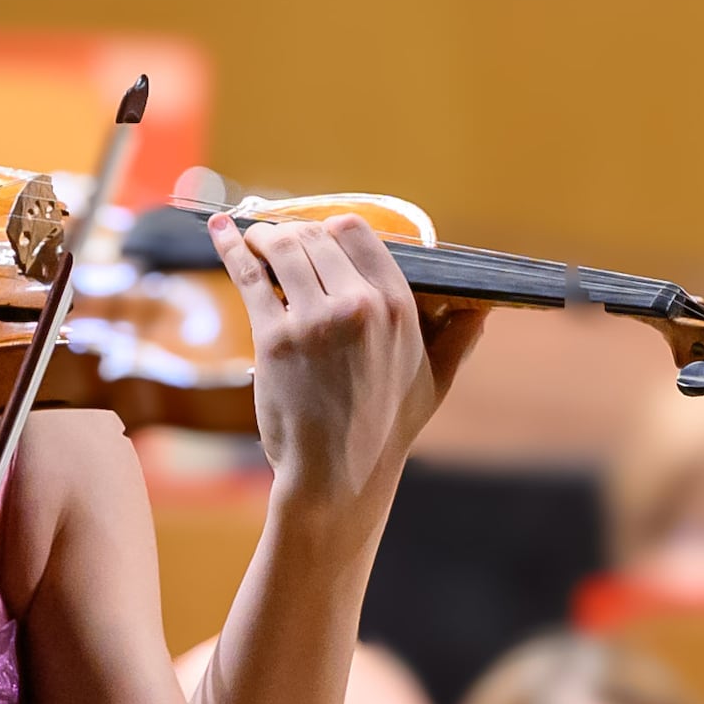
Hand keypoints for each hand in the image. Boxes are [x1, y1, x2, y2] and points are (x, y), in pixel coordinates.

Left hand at [212, 212, 479, 520]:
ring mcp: (314, 320)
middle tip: (279, 239)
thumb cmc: (386, 431)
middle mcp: (359, 305)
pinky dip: (231, 248)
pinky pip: (249, 277)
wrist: (339, 475)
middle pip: (316, 235)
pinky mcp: (275, 338)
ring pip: (283, 248)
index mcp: (397, 306)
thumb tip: (484, 308)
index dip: (331, 227)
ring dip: (264, 237)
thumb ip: (459, 338)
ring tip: (255, 240)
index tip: (317, 235)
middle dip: (295, 232)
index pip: (358, 232)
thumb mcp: (435, 382)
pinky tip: (219, 231)